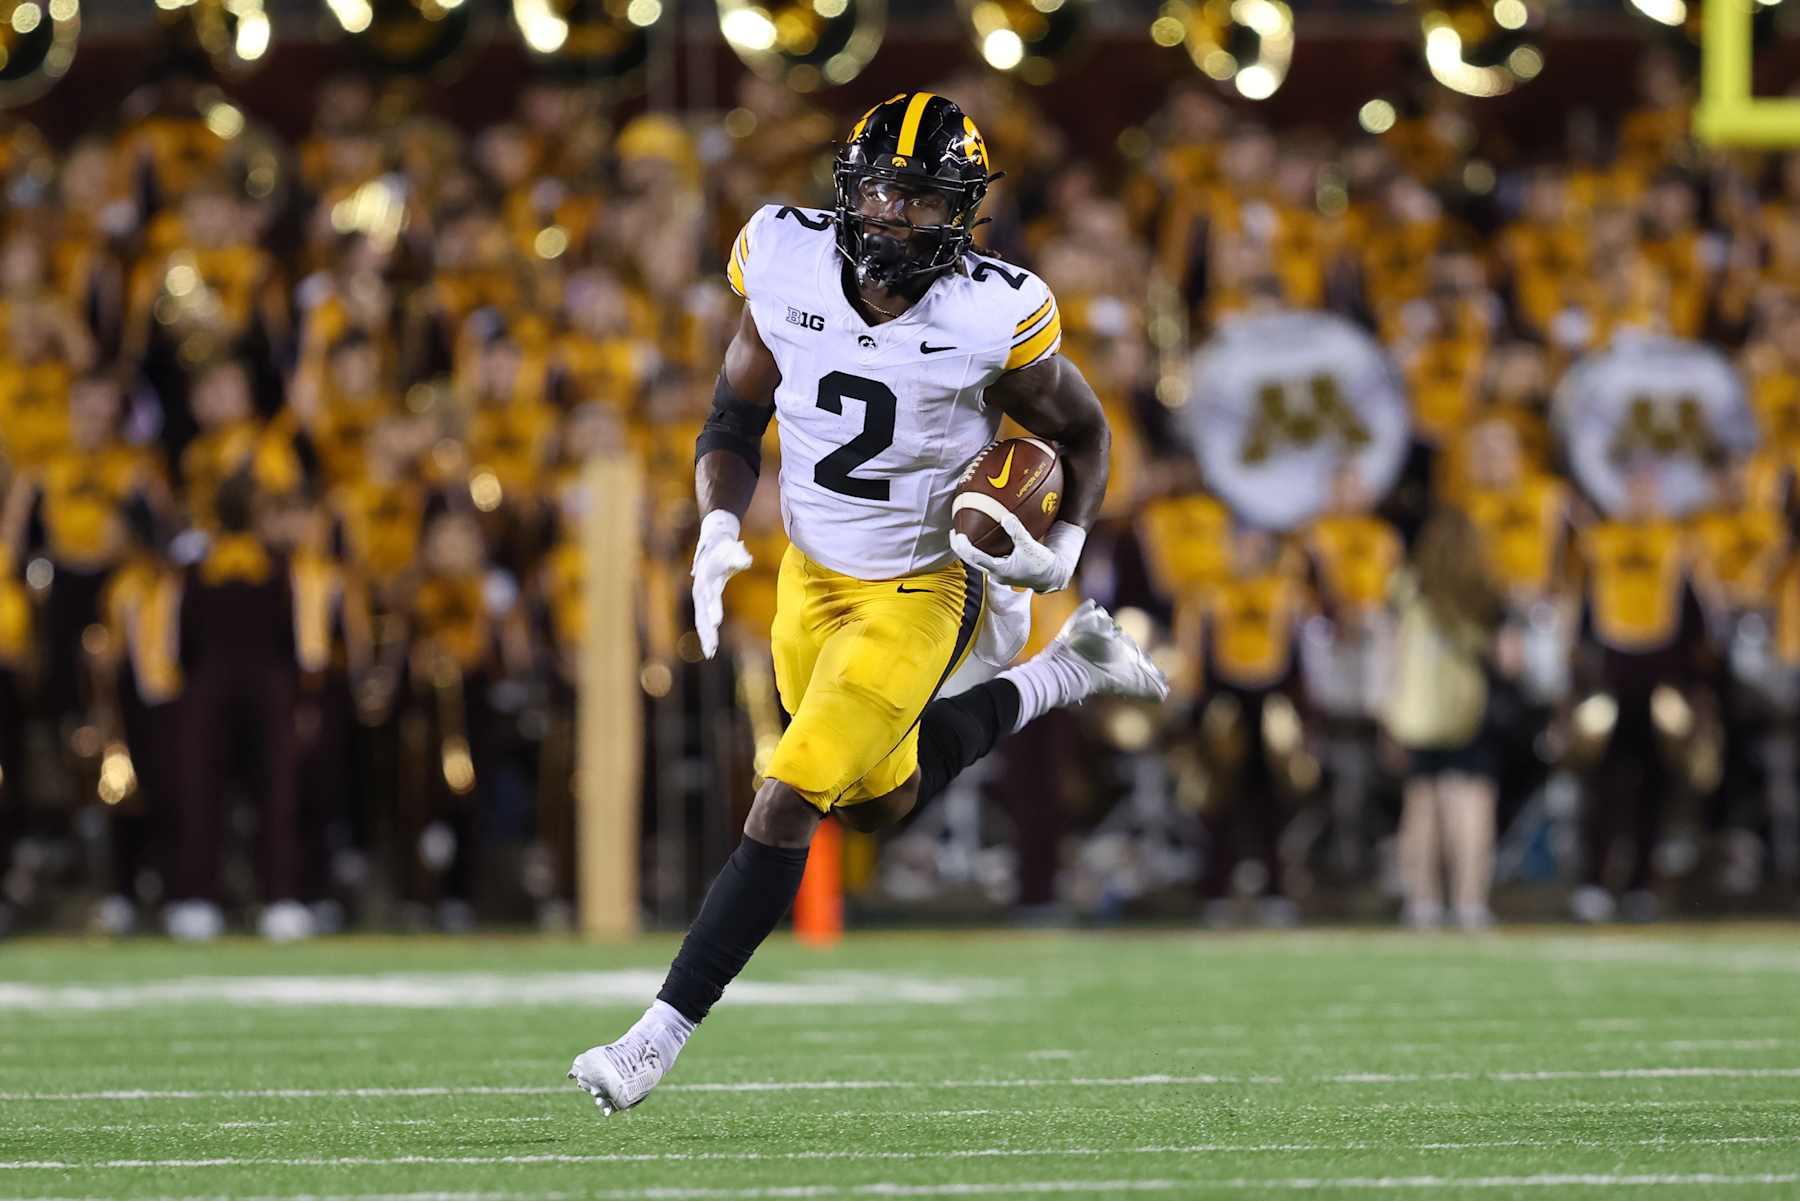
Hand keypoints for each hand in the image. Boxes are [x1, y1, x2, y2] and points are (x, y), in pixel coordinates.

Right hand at [691, 510, 752, 658]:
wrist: (713, 542)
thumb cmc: (726, 548)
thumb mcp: (733, 550)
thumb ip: (739, 558)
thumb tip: (747, 561)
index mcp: (708, 578)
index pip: (711, 597)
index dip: (713, 609)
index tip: (717, 623)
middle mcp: (701, 590)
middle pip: (703, 614)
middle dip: (707, 631)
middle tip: (712, 647)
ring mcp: (699, 596)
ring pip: (701, 621)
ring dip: (706, 637)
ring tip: (711, 653)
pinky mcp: (701, 601)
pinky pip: (702, 620)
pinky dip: (706, 634)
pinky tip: (711, 648)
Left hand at [949, 515, 1084, 593]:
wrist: (1052, 578)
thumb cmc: (1042, 564)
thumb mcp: (1031, 546)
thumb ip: (1017, 532)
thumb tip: (1005, 517)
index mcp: (999, 570)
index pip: (974, 558)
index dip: (962, 546)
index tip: (956, 534)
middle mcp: (996, 574)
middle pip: (971, 561)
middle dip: (960, 548)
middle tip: (953, 533)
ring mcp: (998, 574)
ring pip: (977, 561)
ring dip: (968, 550)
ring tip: (962, 536)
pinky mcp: (1003, 571)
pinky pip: (986, 559)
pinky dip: (981, 550)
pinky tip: (982, 540)